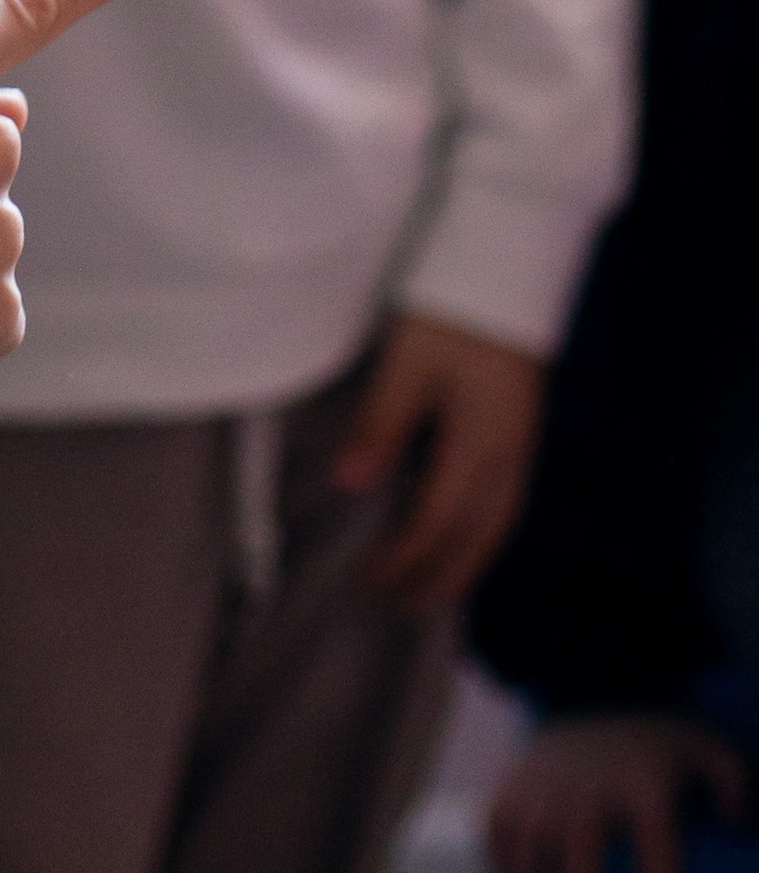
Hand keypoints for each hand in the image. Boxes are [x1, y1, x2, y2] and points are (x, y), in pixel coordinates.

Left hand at [333, 311, 545, 611]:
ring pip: (497, 523)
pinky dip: (480, 531)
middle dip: (441, 577)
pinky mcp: (520, 428)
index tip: (369, 583)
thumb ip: (382, 425)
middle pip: (478, 537)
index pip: (438, 520)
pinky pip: (504, 501)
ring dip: (465, 561)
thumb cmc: (450, 310)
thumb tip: (351, 486)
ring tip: (431, 587)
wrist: (508, 263)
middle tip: (402, 608)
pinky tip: (459, 531)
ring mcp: (521, 443)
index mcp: (480, 446)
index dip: (404, 557)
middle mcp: (509, 456)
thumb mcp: (408, 362)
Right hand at [488, 712, 745, 872]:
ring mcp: (545, 780)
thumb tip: (735, 822)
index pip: (654, 834)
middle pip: (578, 842)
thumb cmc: (655, 748)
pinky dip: (497, 864)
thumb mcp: (704, 751)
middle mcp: (587, 781)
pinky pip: (495, 825)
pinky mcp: (513, 782)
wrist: (591, 693)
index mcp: (641, 779)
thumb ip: (731, 783)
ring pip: (529, 837)